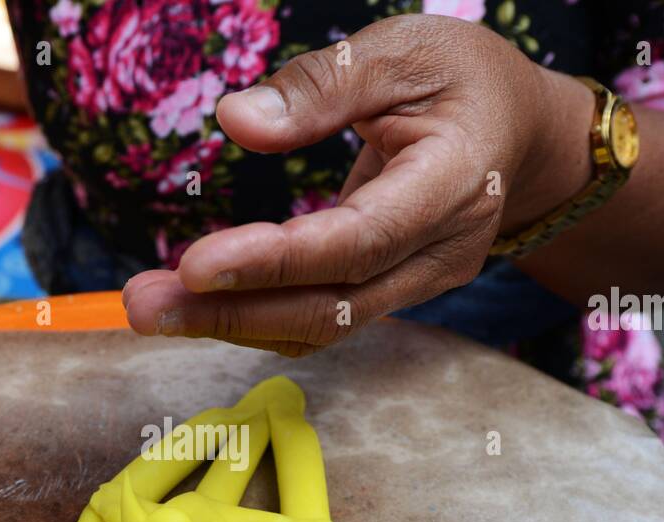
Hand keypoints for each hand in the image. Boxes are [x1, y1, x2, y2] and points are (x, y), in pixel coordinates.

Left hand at [123, 13, 593, 354]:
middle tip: (143, 305)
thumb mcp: (400, 52)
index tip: (193, 265)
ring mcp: (419, 285)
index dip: (274, 261)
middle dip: (232, 312)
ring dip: (232, 324)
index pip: (356, 241)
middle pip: (331, 308)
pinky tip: (199, 306)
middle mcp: (440, 254)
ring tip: (150, 308)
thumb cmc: (462, 81)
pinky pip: (322, 322)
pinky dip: (258, 319)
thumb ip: (321, 86)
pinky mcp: (393, 294)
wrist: (519, 135)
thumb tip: (235, 120)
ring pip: (322, 328)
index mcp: (453, 186)